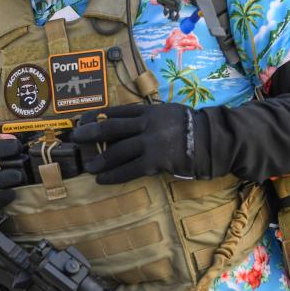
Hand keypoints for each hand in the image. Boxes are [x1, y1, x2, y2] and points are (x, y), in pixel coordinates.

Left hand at [72, 103, 198, 183]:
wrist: (213, 139)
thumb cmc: (192, 127)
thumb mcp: (169, 113)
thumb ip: (150, 117)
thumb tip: (129, 124)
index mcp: (149, 111)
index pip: (117, 111)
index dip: (97, 115)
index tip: (82, 120)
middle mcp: (147, 124)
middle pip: (111, 127)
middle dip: (91, 133)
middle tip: (76, 138)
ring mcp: (151, 142)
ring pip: (117, 151)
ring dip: (100, 160)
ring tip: (89, 167)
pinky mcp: (156, 161)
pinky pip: (130, 170)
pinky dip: (114, 175)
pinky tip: (103, 180)